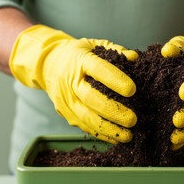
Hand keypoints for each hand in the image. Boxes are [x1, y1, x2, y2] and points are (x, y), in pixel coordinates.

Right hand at [9, 25, 137, 143]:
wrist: (49, 63)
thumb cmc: (78, 54)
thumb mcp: (95, 45)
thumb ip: (116, 50)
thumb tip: (134, 58)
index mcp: (80, 60)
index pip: (98, 70)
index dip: (115, 80)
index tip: (132, 90)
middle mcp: (70, 81)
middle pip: (91, 98)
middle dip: (113, 111)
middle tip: (133, 119)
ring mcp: (65, 99)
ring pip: (86, 117)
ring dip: (108, 128)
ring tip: (128, 136)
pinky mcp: (64, 112)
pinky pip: (83, 126)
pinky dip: (101, 134)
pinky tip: (116, 139)